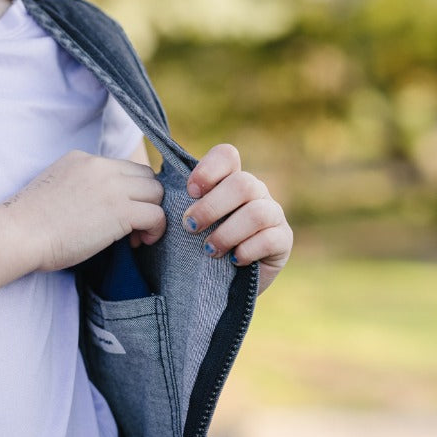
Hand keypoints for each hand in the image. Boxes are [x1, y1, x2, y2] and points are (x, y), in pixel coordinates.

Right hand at [4, 150, 166, 272]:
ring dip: (152, 213)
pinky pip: (157, 215)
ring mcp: (111, 186)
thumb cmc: (27, 222)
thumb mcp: (55, 188)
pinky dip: (155, 230)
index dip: (129, 191)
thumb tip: (99, 207)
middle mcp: (99, 166)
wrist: (18, 233)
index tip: (120, 212)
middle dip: (145, 199)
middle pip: (146, 175)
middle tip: (133, 226)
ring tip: (137, 236)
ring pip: (156, 192)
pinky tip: (139, 242)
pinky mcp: (120, 211)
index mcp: (81, 159)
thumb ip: (80, 187)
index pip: (123, 167)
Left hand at [182, 143, 291, 293]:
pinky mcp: (283, 240)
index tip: (189, 191)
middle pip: (242, 183)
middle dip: (211, 207)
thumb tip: (153, 186)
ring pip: (257, 212)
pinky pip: (270, 239)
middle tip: (189, 226)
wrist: (220, 281)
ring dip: (226, 232)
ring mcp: (273, 214)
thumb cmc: (196, 243)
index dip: (208, 169)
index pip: (227, 155)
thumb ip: (174, 200)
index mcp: (229, 179)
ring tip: (208, 249)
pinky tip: (233, 260)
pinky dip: (247, 250)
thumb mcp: (185, 219)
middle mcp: (255, 192)